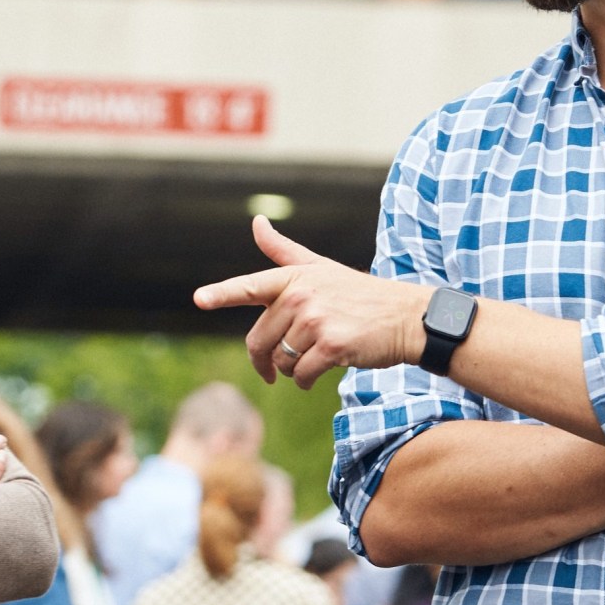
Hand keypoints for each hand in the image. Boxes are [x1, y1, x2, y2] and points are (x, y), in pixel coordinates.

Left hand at [195, 217, 428, 387]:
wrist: (405, 318)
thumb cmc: (360, 295)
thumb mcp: (320, 268)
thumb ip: (283, 251)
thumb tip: (256, 223)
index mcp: (294, 277)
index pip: (251, 286)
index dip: (222, 293)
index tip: (199, 298)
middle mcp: (302, 296)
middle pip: (260, 340)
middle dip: (265, 359)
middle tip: (271, 370)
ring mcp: (317, 321)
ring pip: (281, 360)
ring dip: (291, 369)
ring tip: (312, 358)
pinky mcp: (332, 346)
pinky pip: (302, 375)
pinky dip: (306, 382)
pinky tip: (318, 376)